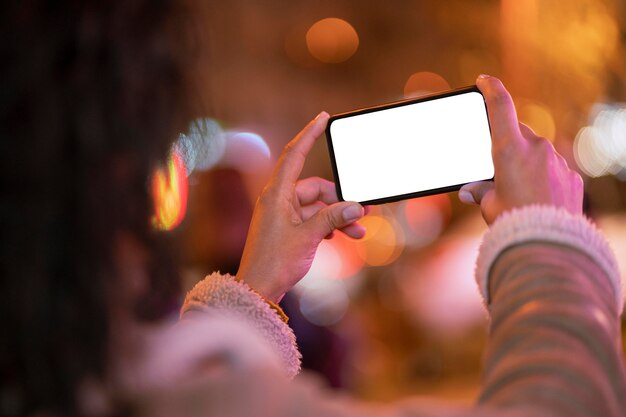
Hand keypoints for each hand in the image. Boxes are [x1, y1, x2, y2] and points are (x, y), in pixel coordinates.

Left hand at [236, 112, 365, 301]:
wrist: (258, 289)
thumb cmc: (275, 262)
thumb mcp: (309, 237)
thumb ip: (332, 218)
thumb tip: (355, 205)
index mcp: (277, 194)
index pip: (294, 154)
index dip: (309, 134)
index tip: (323, 117)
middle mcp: (278, 200)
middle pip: (316, 188)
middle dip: (340, 199)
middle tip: (363, 212)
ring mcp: (282, 214)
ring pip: (317, 206)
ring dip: (337, 217)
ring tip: (358, 232)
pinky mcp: (286, 228)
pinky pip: (312, 219)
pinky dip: (327, 226)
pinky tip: (340, 238)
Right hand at [458, 75, 583, 223]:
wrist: (548, 242)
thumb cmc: (512, 221)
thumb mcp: (489, 204)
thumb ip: (480, 191)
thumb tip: (469, 192)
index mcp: (509, 148)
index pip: (500, 106)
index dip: (491, 88)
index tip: (484, 80)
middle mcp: (536, 148)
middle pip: (518, 132)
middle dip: (508, 142)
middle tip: (497, 164)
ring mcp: (557, 161)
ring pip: (537, 151)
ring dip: (527, 162)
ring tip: (518, 190)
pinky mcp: (571, 176)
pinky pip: (553, 169)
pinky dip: (544, 176)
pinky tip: (537, 198)